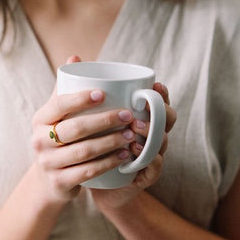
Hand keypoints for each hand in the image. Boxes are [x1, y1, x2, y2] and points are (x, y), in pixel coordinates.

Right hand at [30, 57, 137, 203]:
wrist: (49, 178)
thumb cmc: (59, 137)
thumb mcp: (57, 114)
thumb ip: (66, 88)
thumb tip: (75, 57)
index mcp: (41, 119)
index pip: (59, 104)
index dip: (80, 98)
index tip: (103, 93)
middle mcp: (39, 140)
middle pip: (75, 129)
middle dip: (104, 121)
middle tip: (128, 115)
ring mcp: (48, 163)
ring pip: (84, 152)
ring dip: (110, 143)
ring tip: (130, 135)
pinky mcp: (59, 182)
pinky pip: (88, 172)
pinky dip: (108, 163)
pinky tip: (125, 156)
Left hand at [91, 82, 176, 210]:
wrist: (88, 181)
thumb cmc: (88, 142)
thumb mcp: (84, 116)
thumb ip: (81, 91)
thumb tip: (72, 58)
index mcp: (141, 118)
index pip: (159, 102)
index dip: (162, 94)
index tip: (154, 85)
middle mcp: (150, 135)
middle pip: (167, 120)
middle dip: (160, 113)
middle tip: (138, 111)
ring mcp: (149, 155)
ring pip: (162, 142)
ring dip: (152, 136)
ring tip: (135, 130)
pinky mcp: (144, 176)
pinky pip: (154, 168)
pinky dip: (148, 161)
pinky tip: (136, 154)